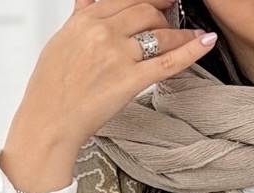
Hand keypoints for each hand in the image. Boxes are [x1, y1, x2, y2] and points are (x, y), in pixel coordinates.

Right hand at [0, 0, 216, 192]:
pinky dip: (191, 49)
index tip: (158, 1)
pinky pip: (168, 60)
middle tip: (172, 15)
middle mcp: (103, 32)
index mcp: (85, 20)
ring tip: (189, 33)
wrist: (49, 120)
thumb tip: (87, 1)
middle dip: (162, 12)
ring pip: (159, 32)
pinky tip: (205, 40)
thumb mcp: (61, 41)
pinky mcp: (131, 80)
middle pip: (145, 10)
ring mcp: (119, 55)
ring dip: (178, 31)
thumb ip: (80, 17)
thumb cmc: (51, 88)